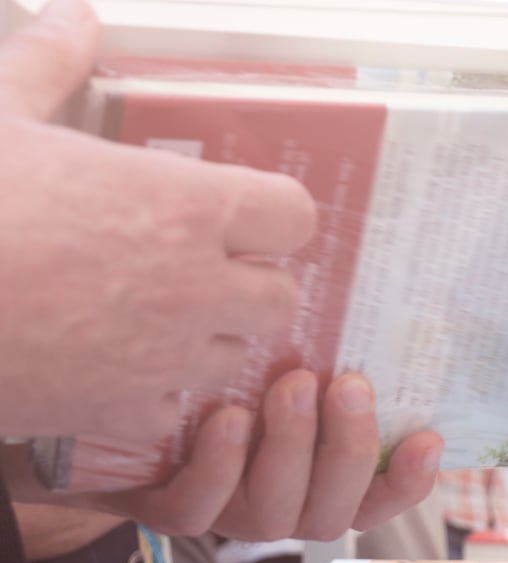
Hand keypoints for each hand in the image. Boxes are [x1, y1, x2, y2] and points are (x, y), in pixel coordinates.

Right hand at [0, 0, 315, 439]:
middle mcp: (194, 288)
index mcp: (181, 207)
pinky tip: (108, 368)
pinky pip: (172, 412)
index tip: (245, 215)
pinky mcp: (125, 413)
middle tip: (202, 269)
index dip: (272, 215)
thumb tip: (73, 18)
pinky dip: (150, 396)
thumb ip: (50, 66)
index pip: (293, 216)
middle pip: (281, 298)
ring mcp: (166, 358)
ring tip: (150, 316)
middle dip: (251, 285)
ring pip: (233, 358)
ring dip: (205, 340)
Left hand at [84, 370, 440, 539]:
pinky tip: (227, 418)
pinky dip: (219, 468)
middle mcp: (280, 504)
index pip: (376, 499)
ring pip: (274, 515)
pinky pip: (199, 510)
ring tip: (290, 385)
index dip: (408, 481)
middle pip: (331, 511)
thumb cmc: (212, 368)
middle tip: (348, 384)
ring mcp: (225, 512)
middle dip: (347, 448)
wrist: (109, 401)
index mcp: (317, 481)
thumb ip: (325, 355)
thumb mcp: (275, 359)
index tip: (428, 436)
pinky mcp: (166, 509)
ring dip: (291, 450)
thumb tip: (377, 289)